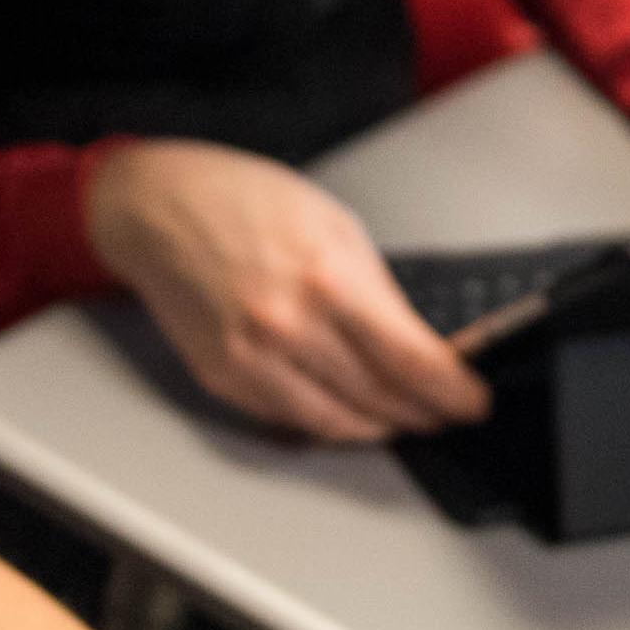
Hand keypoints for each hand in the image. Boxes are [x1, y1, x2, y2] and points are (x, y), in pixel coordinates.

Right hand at [87, 139, 489, 440]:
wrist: (159, 210)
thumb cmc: (241, 203)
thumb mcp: (334, 226)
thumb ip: (377, 291)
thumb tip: (417, 344)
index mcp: (329, 281)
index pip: (413, 362)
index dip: (453, 392)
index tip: (471, 401)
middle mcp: (290, 328)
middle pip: (381, 399)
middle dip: (424, 412)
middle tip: (445, 413)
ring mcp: (253, 360)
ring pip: (337, 423)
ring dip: (379, 426)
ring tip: (403, 418)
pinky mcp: (225, 378)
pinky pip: (290, 418)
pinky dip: (327, 419)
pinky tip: (346, 409)